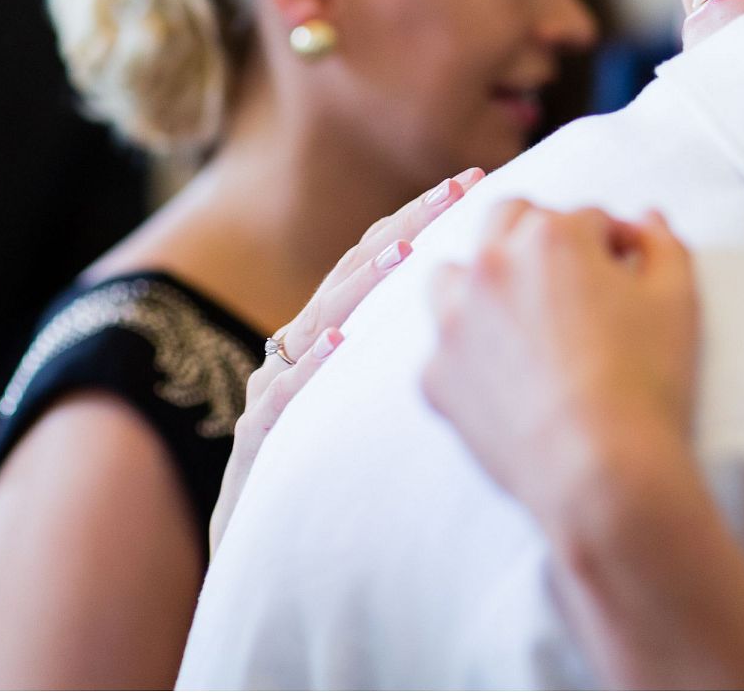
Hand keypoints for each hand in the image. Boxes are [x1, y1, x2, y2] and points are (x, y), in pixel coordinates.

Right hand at [209, 167, 484, 554]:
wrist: (264, 560)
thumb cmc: (337, 479)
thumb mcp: (374, 405)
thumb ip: (413, 353)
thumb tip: (487, 307)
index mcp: (333, 337)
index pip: (379, 263)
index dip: (420, 220)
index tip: (471, 183)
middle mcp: (300, 352)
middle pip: (353, 275)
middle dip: (403, 229)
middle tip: (454, 193)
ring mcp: (275, 391)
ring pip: (319, 321)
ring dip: (361, 285)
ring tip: (407, 248)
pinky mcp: (257, 440)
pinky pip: (284, 396)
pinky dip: (308, 367)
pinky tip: (339, 342)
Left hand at [422, 201, 698, 528]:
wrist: (601, 472)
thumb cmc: (649, 380)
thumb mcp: (678, 299)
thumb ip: (663, 244)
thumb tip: (647, 218)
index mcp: (552, 236)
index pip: (585, 216)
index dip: (613, 241)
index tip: (627, 271)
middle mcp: (492, 264)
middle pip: (509, 219)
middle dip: (544, 236)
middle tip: (576, 280)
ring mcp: (454, 320)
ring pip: (456, 272)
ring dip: (487, 279)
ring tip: (523, 313)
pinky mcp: (437, 375)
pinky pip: (445, 345)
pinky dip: (470, 349)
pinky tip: (504, 373)